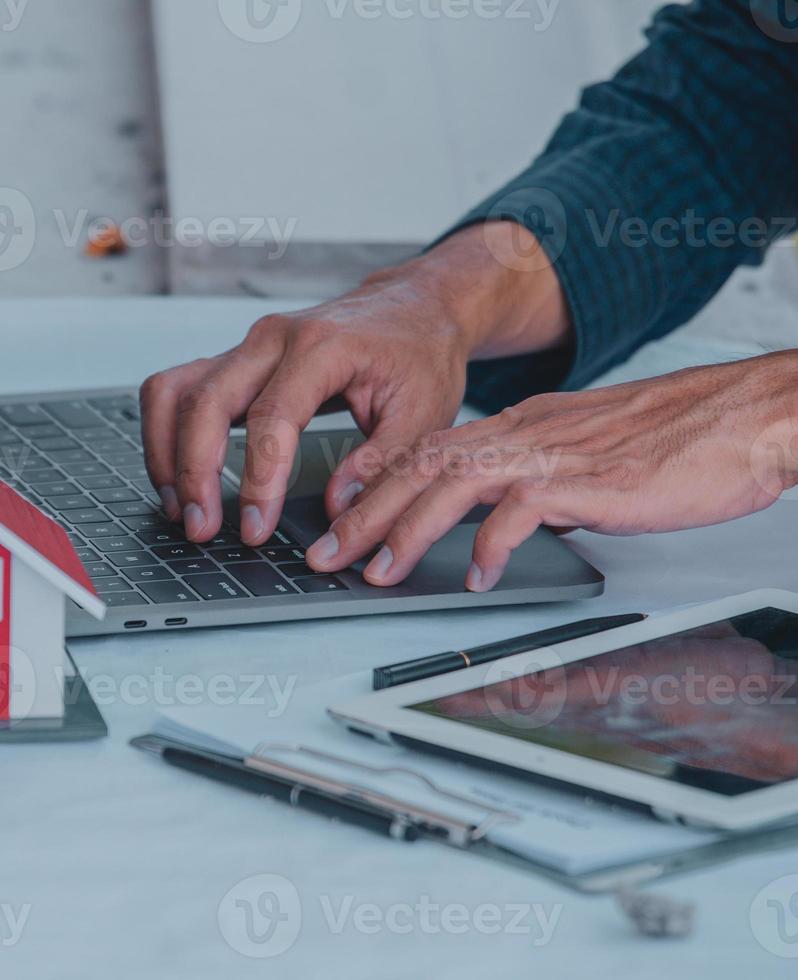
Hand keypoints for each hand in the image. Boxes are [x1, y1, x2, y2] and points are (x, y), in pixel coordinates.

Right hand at [139, 223, 570, 545]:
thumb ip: (381, 466)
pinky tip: (178, 477)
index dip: (258, 480)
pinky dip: (166, 433)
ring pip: (174, 390)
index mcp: (322, 347)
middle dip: (194, 471)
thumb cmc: (420, 354)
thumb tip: (337, 513)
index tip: (256, 526)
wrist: (414, 307)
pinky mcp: (233, 360)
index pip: (272, 418)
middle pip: (205, 401)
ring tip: (180, 507)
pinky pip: (176, 389)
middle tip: (201, 528)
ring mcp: (246, 346)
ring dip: (166, 452)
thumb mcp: (424, 414)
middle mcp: (272, 339)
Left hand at [307, 352, 797, 590]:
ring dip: (405, 530)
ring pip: (453, 483)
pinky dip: (489, 543)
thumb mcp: (586, 455)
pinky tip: (473, 573)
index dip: (375, 486)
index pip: (426, 451)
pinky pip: (522, 511)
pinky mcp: (590, 479)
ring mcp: (554, 453)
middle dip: (366, 513)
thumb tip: (501, 518)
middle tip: (328, 554)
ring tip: (375, 570)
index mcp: (521, 425)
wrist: (747, 415)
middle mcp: (526, 432)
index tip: (339, 518)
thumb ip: (538, 479)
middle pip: (422, 467)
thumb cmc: (677, 437)